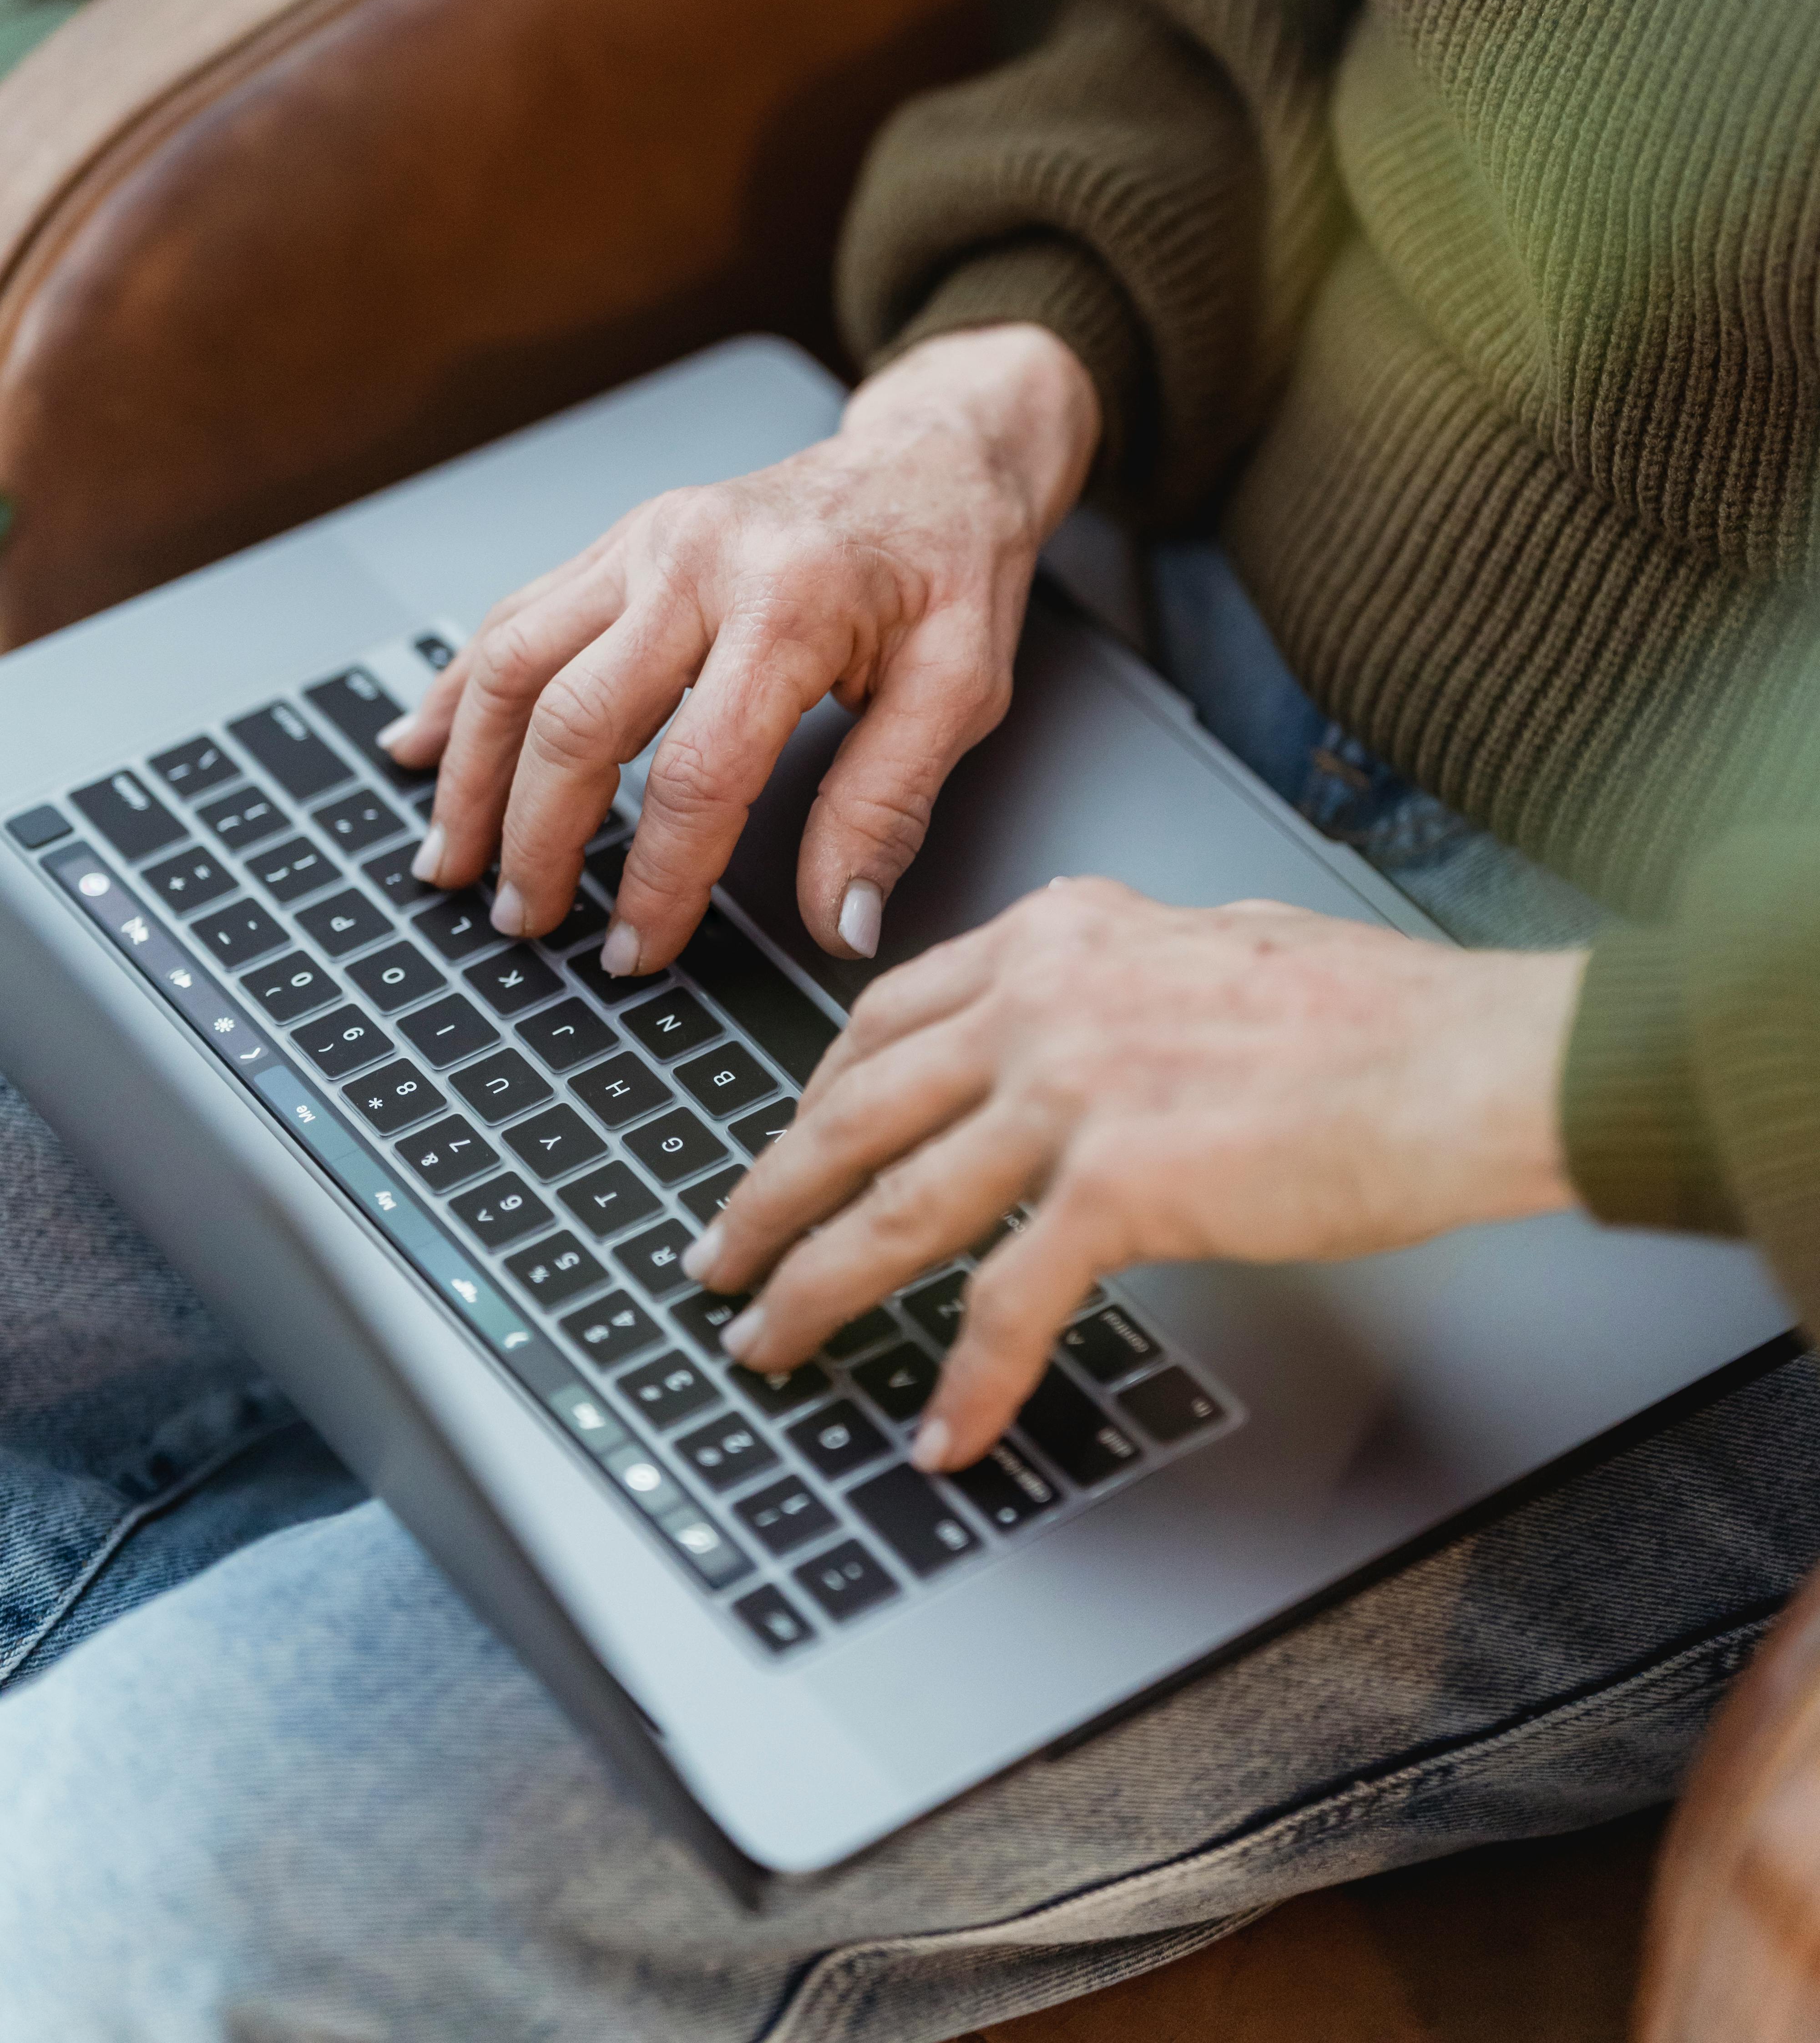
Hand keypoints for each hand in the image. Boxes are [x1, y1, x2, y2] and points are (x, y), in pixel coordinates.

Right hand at [377, 325, 1100, 973]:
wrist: (935, 456)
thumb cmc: (952, 567)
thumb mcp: (962, 689)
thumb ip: (889, 807)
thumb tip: (841, 923)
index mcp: (791, 602)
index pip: (696, 772)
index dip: (657, 878)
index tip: (636, 951)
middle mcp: (699, 560)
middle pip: (577, 716)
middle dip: (537, 836)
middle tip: (526, 921)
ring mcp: (646, 540)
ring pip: (517, 660)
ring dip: (472, 769)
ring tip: (451, 859)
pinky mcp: (622, 540)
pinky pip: (518, 615)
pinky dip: (462, 688)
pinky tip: (422, 744)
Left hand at [684, 881, 1587, 1468]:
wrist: (1461, 1059)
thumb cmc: (1369, 1013)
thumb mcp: (1208, 945)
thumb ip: (1114, 974)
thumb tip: (1069, 1018)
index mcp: (1062, 932)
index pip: (890, 1015)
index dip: (818, 1092)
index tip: (786, 1140)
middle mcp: (1044, 997)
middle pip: (855, 1109)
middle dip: (769, 1193)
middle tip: (717, 1253)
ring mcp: (1072, 1088)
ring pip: (895, 1206)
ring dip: (815, 1287)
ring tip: (767, 1343)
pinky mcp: (1120, 1184)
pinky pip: (1006, 1302)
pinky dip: (966, 1379)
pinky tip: (942, 1428)